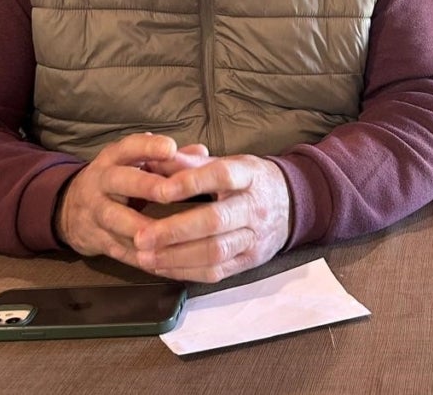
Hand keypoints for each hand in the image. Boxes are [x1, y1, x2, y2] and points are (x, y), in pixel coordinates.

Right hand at [56, 133, 187, 263]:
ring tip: (163, 234)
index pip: (129, 147)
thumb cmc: (117, 180)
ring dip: (139, 227)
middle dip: (144, 187)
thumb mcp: (133, 161)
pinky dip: (140, 256)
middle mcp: (101, 182)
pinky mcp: (97, 240)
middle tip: (167, 193)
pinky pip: (119, 249)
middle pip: (120, 181)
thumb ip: (168, 158)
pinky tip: (162, 260)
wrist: (69, 209)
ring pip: (115, 219)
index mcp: (114, 158)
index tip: (170, 148)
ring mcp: (96, 212)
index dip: (149, 147)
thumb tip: (201, 152)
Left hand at [132, 154, 291, 282]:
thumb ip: (191, 163)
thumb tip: (153, 160)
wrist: (291, 204)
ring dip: (176, 257)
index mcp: (249, 174)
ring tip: (145, 256)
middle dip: (175, 231)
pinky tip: (162, 267)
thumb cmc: (250, 180)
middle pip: (215, 221)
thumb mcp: (229, 162)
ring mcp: (254, 237)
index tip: (160, 191)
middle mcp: (254, 206)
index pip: (222, 175)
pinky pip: (216, 272)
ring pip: (215, 252)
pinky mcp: (249, 261)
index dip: (191, 182)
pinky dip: (186, 272)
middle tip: (141, 235)